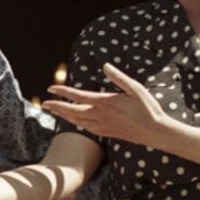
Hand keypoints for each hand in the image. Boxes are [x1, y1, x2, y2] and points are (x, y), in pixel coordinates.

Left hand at [42, 62, 175, 144]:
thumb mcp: (135, 88)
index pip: (78, 96)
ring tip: (54, 111)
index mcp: (106, 103)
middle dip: (56, 107)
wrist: (155, 132)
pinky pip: (86, 128)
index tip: (50, 89)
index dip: (62, 92)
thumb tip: (105, 65)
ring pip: (77, 121)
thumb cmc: (147, 107)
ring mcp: (103, 126)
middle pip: (72, 111)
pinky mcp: (107, 133)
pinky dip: (76, 123)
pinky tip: (74, 121)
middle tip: (44, 104)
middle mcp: (101, 115)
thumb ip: (118, 77)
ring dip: (64, 115)